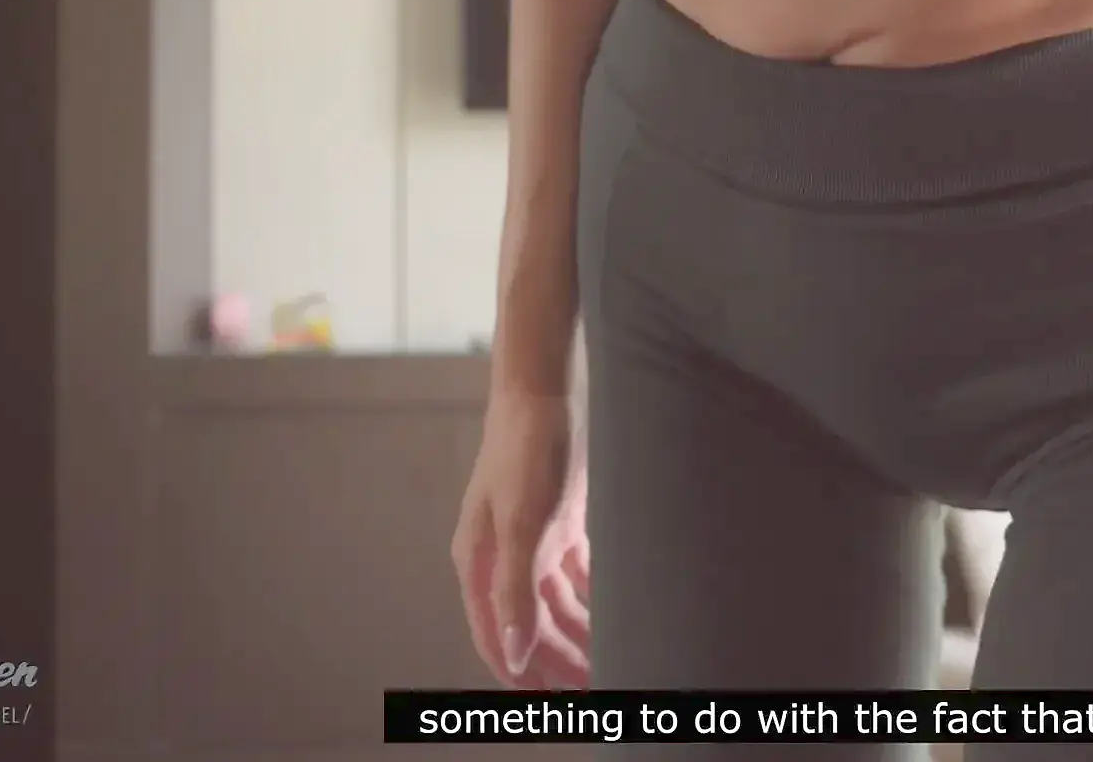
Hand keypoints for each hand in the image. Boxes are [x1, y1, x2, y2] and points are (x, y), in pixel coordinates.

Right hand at [452, 395, 591, 688]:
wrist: (547, 383)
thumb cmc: (529, 449)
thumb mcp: (525, 523)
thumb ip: (517, 592)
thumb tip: (514, 654)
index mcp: (480, 561)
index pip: (496, 634)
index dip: (520, 673)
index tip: (549, 708)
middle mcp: (502, 553)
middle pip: (530, 623)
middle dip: (558, 660)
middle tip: (594, 692)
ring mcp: (532, 534)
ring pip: (555, 601)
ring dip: (578, 634)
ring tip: (610, 663)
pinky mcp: (561, 517)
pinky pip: (575, 574)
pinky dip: (590, 599)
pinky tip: (612, 616)